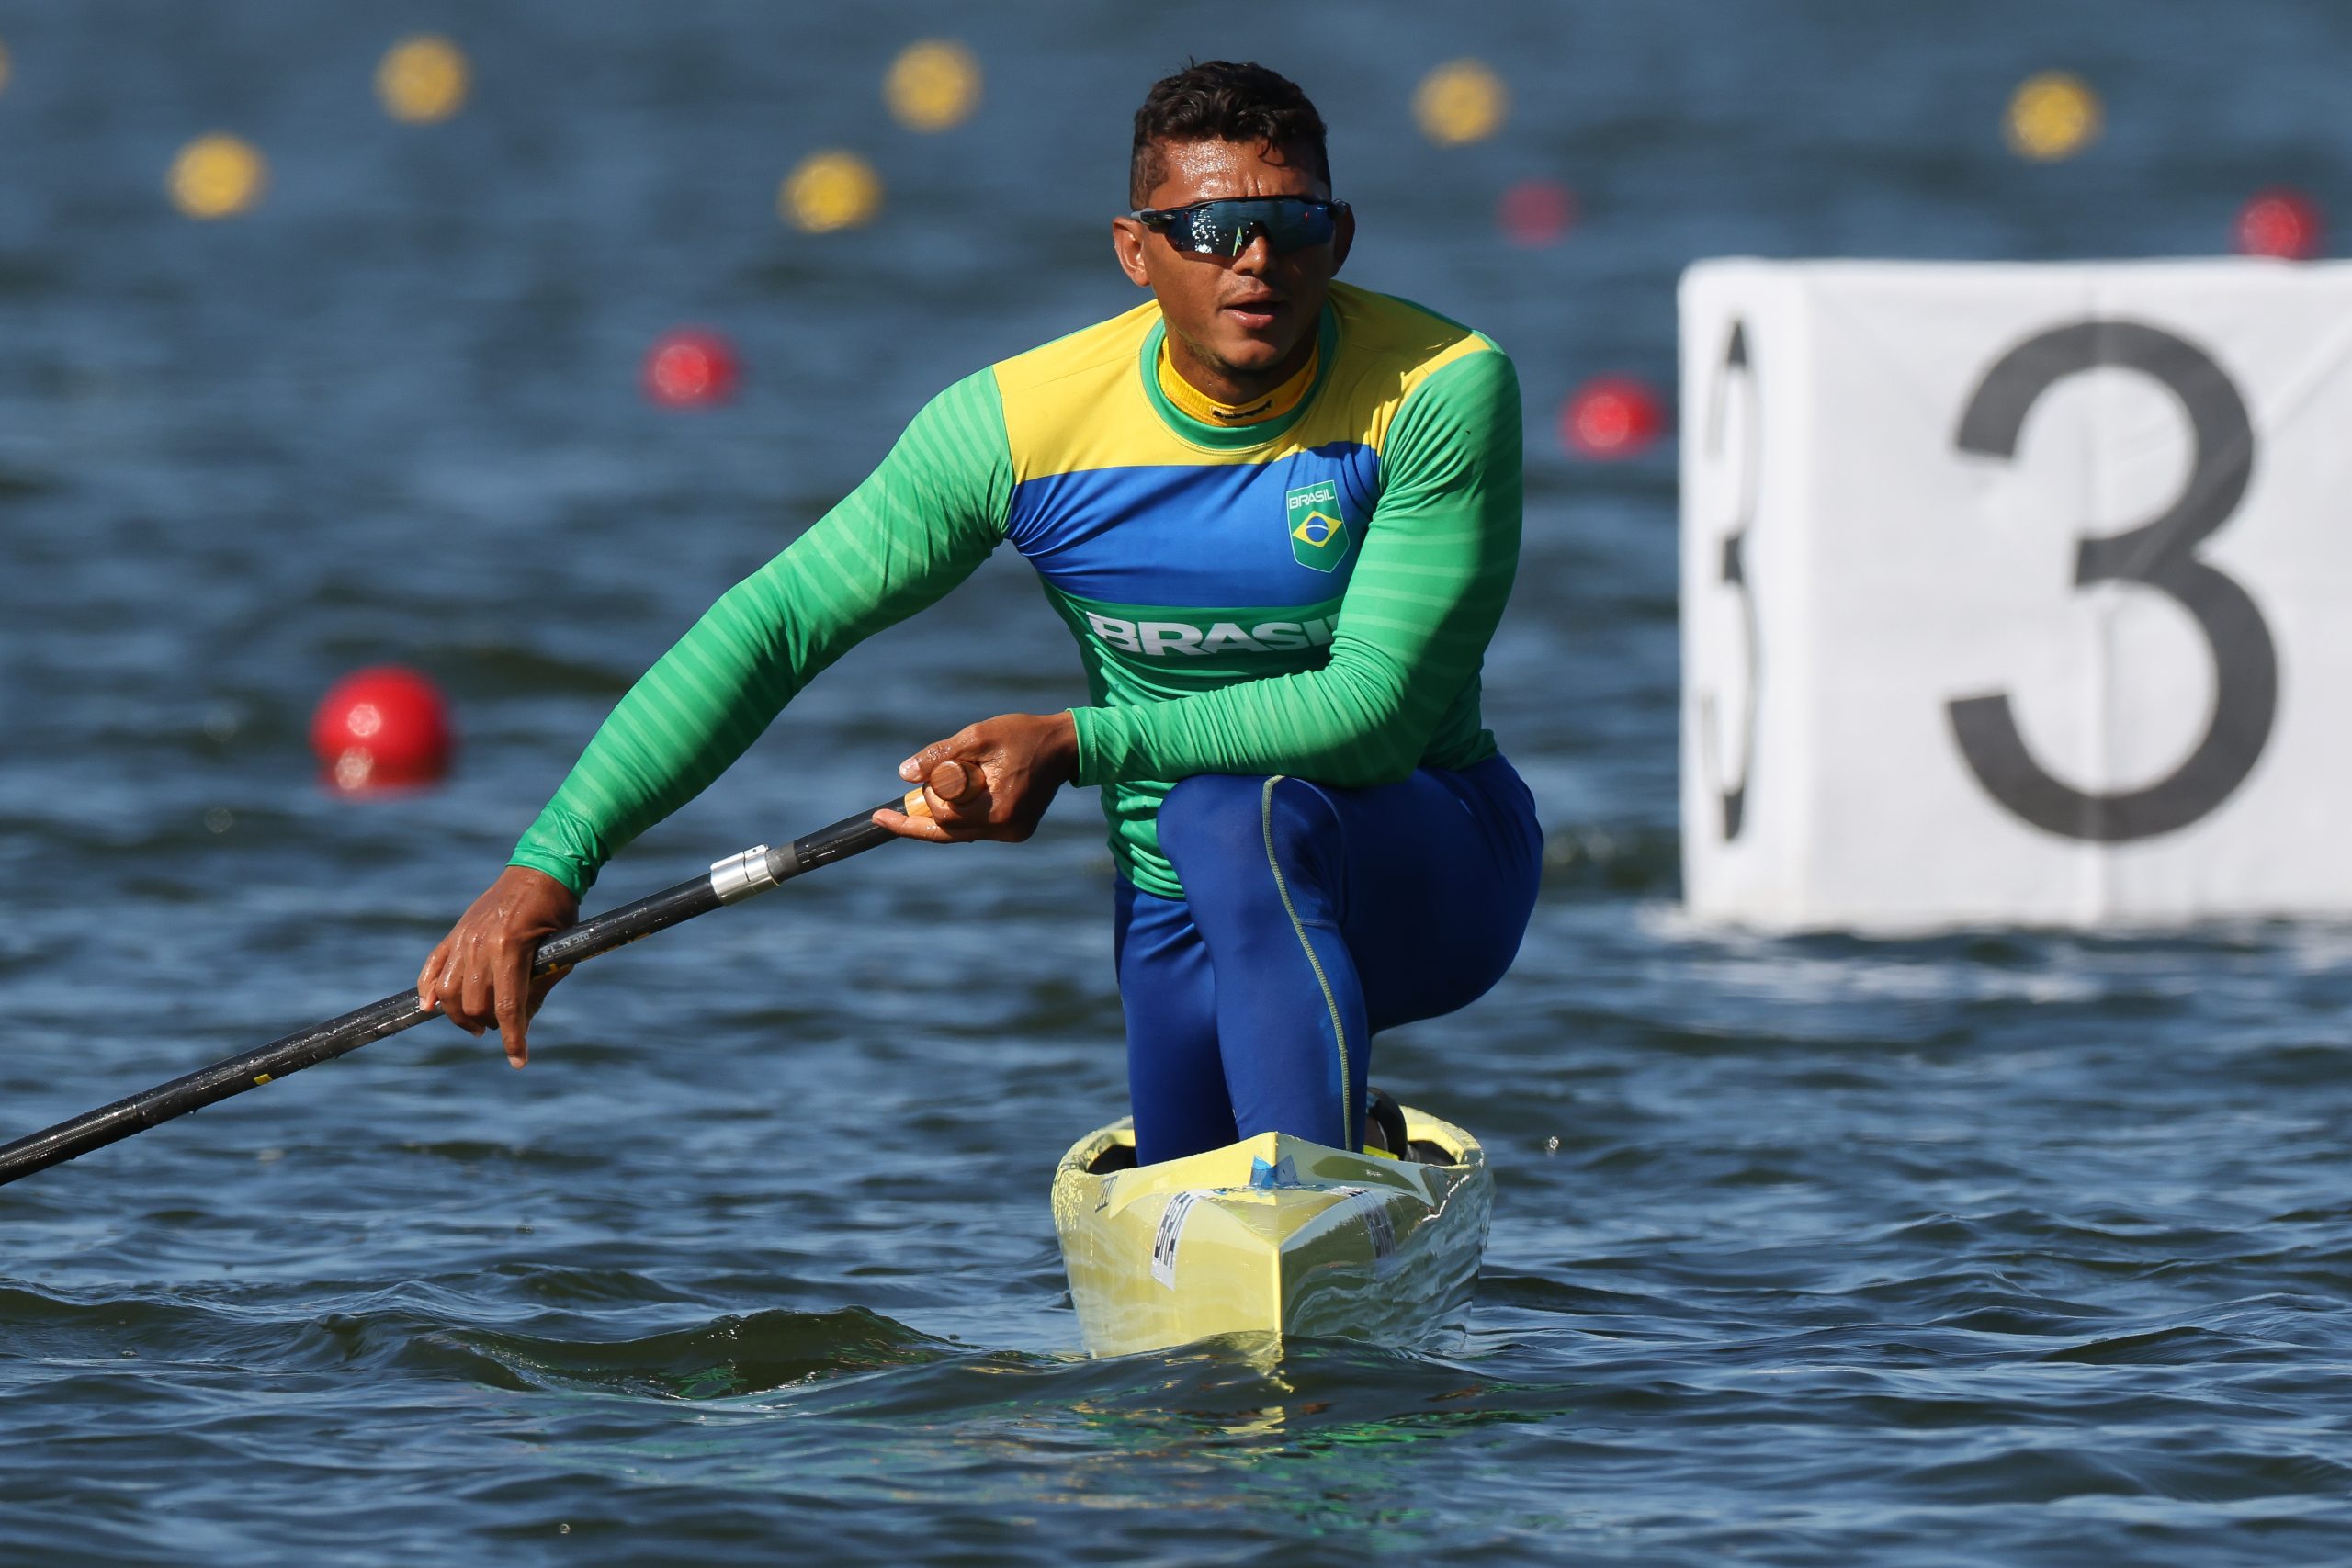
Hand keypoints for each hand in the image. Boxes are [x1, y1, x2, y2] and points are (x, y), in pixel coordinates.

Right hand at [416, 865, 579, 1067]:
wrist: (540, 871)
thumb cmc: (559, 913)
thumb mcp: (561, 954)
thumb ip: (538, 988)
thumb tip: (519, 1023)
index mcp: (511, 948)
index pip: (506, 1007)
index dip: (513, 1039)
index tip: (519, 1061)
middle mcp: (481, 945)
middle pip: (474, 1004)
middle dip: (490, 1025)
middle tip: (504, 1029)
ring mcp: (463, 939)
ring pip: (446, 993)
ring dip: (460, 1016)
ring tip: (478, 1024)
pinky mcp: (454, 934)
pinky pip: (431, 967)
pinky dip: (427, 990)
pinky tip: (429, 1007)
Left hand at [874, 711, 1078, 844]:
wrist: (1065, 746)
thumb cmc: (1022, 735)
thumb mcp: (979, 735)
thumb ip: (940, 754)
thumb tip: (904, 775)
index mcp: (999, 809)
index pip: (944, 818)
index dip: (923, 802)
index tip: (885, 811)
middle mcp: (1007, 830)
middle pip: (948, 832)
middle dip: (927, 812)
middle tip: (900, 804)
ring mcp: (1013, 834)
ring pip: (961, 833)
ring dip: (942, 814)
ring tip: (929, 793)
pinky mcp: (1016, 832)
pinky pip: (975, 829)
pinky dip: (960, 815)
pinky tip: (958, 795)